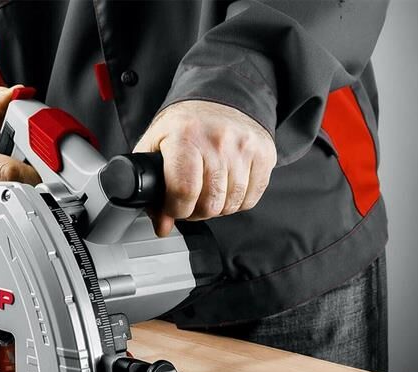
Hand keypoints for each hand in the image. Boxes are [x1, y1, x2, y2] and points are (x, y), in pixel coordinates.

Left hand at [134, 100, 276, 235]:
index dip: (176, 209)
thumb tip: (163, 225)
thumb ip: (152, 189)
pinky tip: (226, 187)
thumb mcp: (155, 148)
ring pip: (231, 205)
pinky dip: (236, 202)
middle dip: (196, 211)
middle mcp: (218, 140)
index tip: (173, 206)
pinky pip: (250, 199)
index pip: (184, 191)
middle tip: (190, 200)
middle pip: (210, 203)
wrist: (218, 100)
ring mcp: (245, 147)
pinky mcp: (264, 154)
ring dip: (217, 207)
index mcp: (186, 135)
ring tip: (207, 192)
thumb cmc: (184, 126)